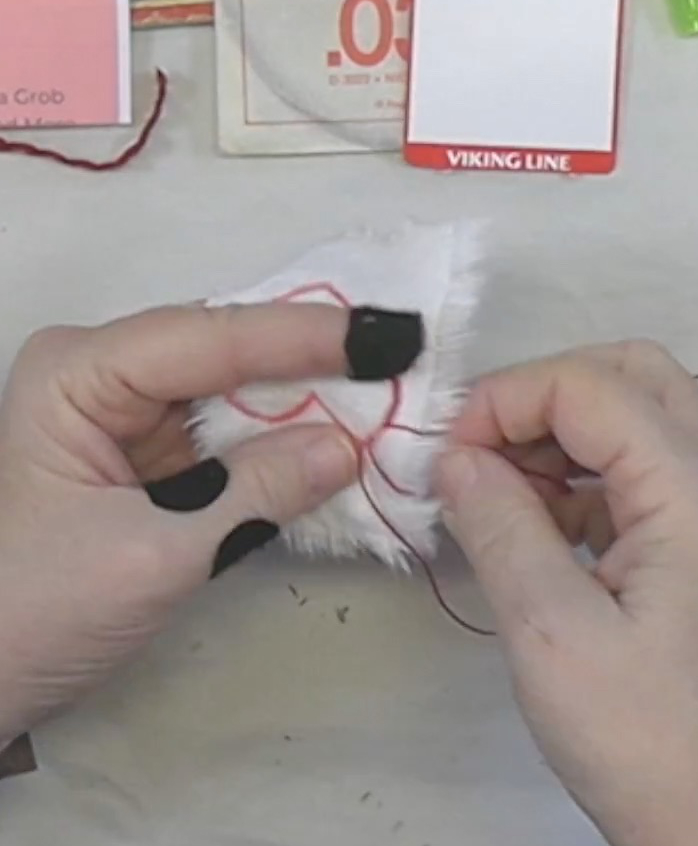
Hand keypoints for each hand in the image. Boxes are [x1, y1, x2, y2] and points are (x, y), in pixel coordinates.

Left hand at [0, 302, 419, 773]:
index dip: (303, 336)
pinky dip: (270, 442)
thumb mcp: (149, 557)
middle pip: (220, 351)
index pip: (208, 337)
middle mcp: (98, 372)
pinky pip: (217, 434)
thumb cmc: (30, 612)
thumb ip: (251, 495)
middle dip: (307, 358)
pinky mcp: (138, 457)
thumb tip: (348, 444)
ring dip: (297, 399)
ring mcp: (119, 414)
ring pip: (225, 391)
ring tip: (385, 386)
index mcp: (79, 370)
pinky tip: (328, 436)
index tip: (392, 334)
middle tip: (402, 351)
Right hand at [436, 342, 697, 845]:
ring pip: (635, 414)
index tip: (447, 457)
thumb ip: (499, 529)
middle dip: (538, 400)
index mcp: (696, 494)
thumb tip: (451, 458)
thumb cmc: (649, 742)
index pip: (589, 386)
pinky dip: (580, 475)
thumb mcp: (553, 634)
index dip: (504, 400)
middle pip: (628, 377)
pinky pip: (638, 466)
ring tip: (503, 495)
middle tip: (481, 455)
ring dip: (557, 436)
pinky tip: (541, 526)